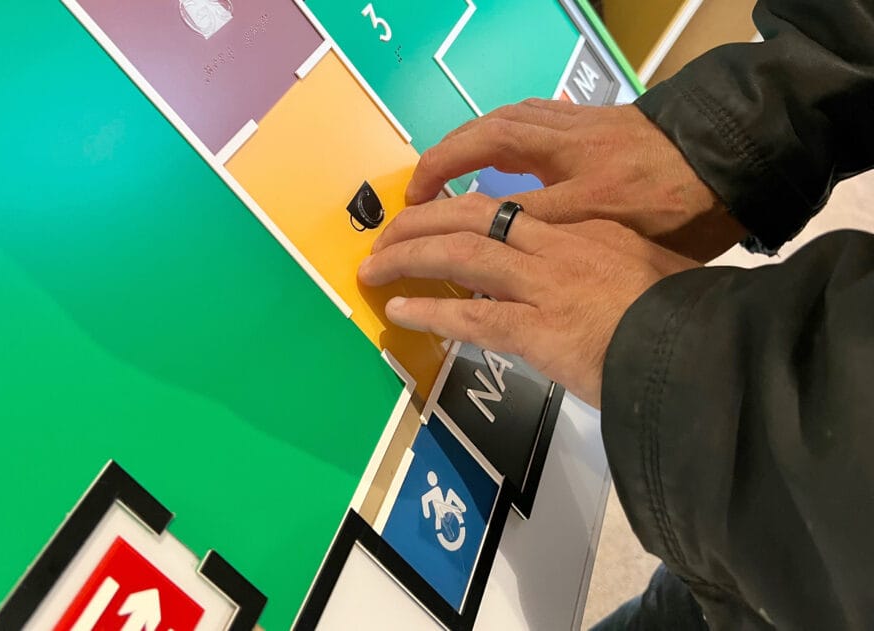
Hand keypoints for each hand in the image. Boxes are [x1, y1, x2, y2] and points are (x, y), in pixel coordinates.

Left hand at [359, 193, 698, 406]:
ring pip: (460, 258)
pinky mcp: (539, 331)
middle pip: (472, 217)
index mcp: (585, 231)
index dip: (459, 214)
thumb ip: (610, 273)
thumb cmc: (686, 318)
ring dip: (409, 258)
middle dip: (420, 222)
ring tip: (374, 266)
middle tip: (385, 235)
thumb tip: (584, 289)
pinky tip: (400, 312)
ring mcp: (546, 287)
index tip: (434, 221)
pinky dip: (430, 313)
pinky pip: (471, 319)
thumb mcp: (651, 277)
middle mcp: (559, 248)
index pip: (508, 213)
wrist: (707, 351)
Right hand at [406, 100, 745, 261]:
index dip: (445, 193)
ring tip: (440, 172)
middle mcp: (567, 142)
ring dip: (466, 142)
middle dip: (443, 162)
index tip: (415, 216)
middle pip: (487, 136)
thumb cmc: (682, 206)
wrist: (734, 160)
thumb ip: (560, 243)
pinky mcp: (592, 120)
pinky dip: (498, 129)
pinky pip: (530, 115)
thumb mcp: (620, 237)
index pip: (490, 174)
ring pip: (506, 119)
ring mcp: (580, 126)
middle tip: (415, 196)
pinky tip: (491, 150)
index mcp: (573, 172)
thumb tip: (502, 259)